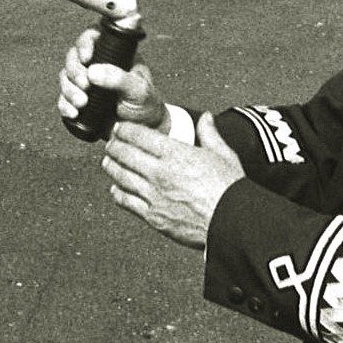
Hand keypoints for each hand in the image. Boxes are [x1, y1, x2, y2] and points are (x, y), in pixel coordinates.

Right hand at [58, 27, 167, 131]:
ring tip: (82, 104)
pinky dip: (65, 105)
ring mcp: (87, 82)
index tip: (86, 58)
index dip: (85, 43)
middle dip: (75, 72)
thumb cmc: (146, 105)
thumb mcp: (138, 90)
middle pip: (74, 56)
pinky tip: (73, 113)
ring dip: (69, 89)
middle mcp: (98, 64)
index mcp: (115, 54)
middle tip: (85, 86)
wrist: (142, 132)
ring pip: (66, 76)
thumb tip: (92, 72)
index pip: (94, 36)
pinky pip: (63, 98)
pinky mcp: (79, 100)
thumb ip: (119, 79)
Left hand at [101, 113, 245, 248]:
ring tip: (108, 162)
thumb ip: (210, 134)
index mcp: (175, 154)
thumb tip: (206, 118)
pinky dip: (117, 193)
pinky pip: (126, 201)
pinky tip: (116, 189)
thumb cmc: (230, 190)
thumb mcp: (224, 155)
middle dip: (114, 146)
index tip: (120, 128)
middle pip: (124, 153)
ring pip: (120, 176)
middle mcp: (160, 172)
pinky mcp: (153, 217)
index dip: (124, 129)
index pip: (137, 135)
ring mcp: (154, 195)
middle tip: (111, 143)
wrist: (234, 224)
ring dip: (111, 166)